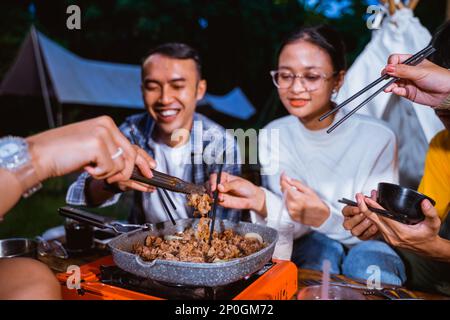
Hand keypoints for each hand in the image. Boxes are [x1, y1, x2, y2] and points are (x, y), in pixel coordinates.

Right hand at [26, 116, 154, 184]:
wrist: (38, 154)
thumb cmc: (62, 153)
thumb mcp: (92, 147)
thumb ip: (111, 150)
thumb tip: (133, 164)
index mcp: (106, 122)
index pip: (131, 144)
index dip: (143, 159)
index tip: (151, 169)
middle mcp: (106, 125)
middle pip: (130, 155)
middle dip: (129, 172)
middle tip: (116, 180)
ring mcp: (103, 134)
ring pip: (121, 165)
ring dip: (108, 174)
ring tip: (91, 169)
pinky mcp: (98, 145)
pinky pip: (110, 169)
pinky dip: (99, 174)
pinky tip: (85, 167)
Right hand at [209, 172, 265, 213]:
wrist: (252, 198)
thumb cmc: (246, 188)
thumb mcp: (238, 184)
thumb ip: (228, 185)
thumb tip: (219, 187)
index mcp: (223, 177)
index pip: (214, 177)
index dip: (212, 181)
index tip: (214, 188)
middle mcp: (219, 184)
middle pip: (208, 184)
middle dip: (209, 189)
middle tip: (213, 193)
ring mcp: (219, 193)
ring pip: (209, 193)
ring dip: (211, 196)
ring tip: (220, 198)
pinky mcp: (220, 201)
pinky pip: (214, 201)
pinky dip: (215, 201)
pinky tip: (222, 201)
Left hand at [280, 174, 328, 227]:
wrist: (322, 216)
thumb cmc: (317, 203)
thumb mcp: (308, 190)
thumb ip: (296, 184)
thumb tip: (287, 178)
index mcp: (297, 198)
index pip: (284, 185)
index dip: (283, 179)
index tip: (283, 175)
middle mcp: (292, 206)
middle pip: (283, 192)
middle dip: (288, 188)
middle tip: (296, 188)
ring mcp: (291, 212)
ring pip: (285, 199)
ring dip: (289, 195)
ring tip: (299, 197)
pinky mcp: (291, 216)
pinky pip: (287, 206)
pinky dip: (290, 202)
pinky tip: (298, 203)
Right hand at [342, 190, 379, 239]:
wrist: (381, 218)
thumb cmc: (372, 208)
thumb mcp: (370, 202)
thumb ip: (369, 199)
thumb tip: (369, 193)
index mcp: (348, 212)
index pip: (345, 211)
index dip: (352, 210)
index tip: (359, 208)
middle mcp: (349, 222)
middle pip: (347, 224)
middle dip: (357, 219)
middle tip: (365, 214)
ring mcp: (355, 230)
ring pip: (355, 231)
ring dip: (364, 225)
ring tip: (372, 220)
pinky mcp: (362, 237)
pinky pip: (364, 236)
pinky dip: (370, 231)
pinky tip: (376, 226)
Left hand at [357, 193, 440, 254]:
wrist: (427, 248)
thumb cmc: (429, 235)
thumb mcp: (433, 224)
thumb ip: (430, 213)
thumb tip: (424, 202)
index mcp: (402, 233)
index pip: (384, 218)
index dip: (374, 207)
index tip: (367, 199)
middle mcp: (392, 236)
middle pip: (374, 220)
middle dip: (364, 207)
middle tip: (359, 196)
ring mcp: (388, 238)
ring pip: (374, 222)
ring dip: (368, 211)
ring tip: (363, 199)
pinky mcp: (386, 237)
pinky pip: (377, 225)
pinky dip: (373, 216)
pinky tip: (370, 207)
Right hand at [382, 55, 449, 106]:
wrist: (447, 92)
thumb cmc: (439, 78)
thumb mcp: (420, 72)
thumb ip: (403, 70)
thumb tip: (389, 68)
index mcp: (411, 62)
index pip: (395, 59)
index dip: (391, 64)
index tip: (390, 69)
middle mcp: (407, 71)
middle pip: (391, 71)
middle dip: (387, 75)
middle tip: (387, 78)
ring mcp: (407, 82)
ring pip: (392, 82)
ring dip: (389, 85)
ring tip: (389, 87)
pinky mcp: (407, 92)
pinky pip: (397, 91)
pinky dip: (395, 91)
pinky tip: (396, 90)